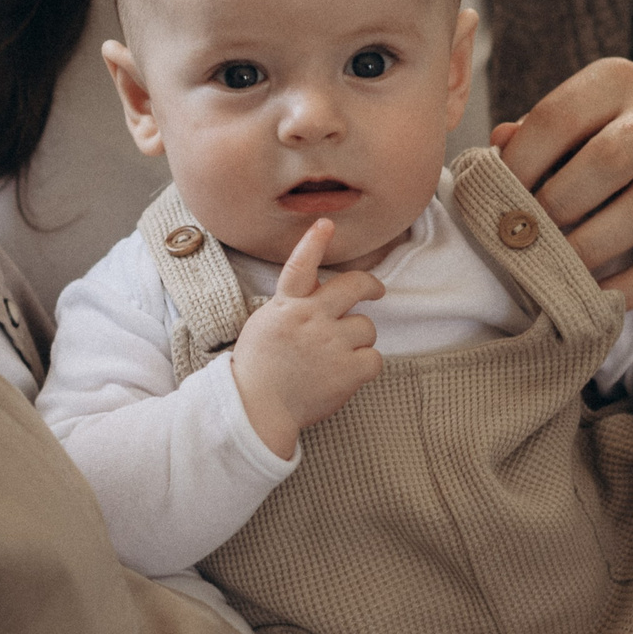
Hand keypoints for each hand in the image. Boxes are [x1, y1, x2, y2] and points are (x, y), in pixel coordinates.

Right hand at [228, 219, 384, 458]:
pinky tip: (346, 373)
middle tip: (375, 291)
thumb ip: (292, 305)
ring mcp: (330, 344)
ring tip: (337, 355)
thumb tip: (320, 295)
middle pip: (354, 286)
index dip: (314, 242)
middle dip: (370, 286)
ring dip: (358, 338)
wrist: (256, 410)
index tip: (326, 224)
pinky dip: (364, 365)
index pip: (301, 266)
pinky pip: (374, 358)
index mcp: (287, 305)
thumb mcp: (266, 323)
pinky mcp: (346, 371)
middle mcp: (310, 319)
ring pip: (366, 327)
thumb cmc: (259, 367)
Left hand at [490, 58, 632, 305]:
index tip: (495, 200)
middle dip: (556, 205)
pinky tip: (599, 296)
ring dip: (591, 247)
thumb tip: (494, 153)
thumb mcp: (579, 118)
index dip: (519, 165)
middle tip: (525, 237)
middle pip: (606, 160)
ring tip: (554, 270)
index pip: (558, 118)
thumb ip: (533, 134)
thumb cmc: (616, 137)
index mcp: (615, 82)